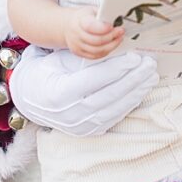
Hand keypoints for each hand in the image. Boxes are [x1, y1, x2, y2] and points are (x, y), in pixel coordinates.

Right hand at [9, 45, 158, 135]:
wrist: (30, 100)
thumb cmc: (46, 74)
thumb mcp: (59, 61)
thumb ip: (84, 58)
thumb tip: (116, 49)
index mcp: (59, 93)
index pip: (94, 80)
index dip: (117, 68)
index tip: (134, 57)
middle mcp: (71, 114)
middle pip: (109, 95)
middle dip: (133, 79)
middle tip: (149, 64)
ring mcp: (81, 126)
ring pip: (115, 108)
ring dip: (136, 91)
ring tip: (151, 76)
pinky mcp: (90, 131)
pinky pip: (114, 116)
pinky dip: (129, 102)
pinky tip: (140, 90)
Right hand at [64, 6, 124, 58]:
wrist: (67, 25)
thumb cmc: (82, 17)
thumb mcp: (91, 10)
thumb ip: (102, 14)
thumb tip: (117, 19)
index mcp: (79, 20)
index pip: (90, 26)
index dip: (103, 28)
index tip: (113, 26)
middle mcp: (76, 34)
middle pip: (96, 40)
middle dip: (112, 37)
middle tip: (120, 32)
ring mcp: (76, 45)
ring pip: (97, 51)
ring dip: (111, 46)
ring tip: (118, 39)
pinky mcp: (78, 52)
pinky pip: (94, 56)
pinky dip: (105, 52)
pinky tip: (110, 45)